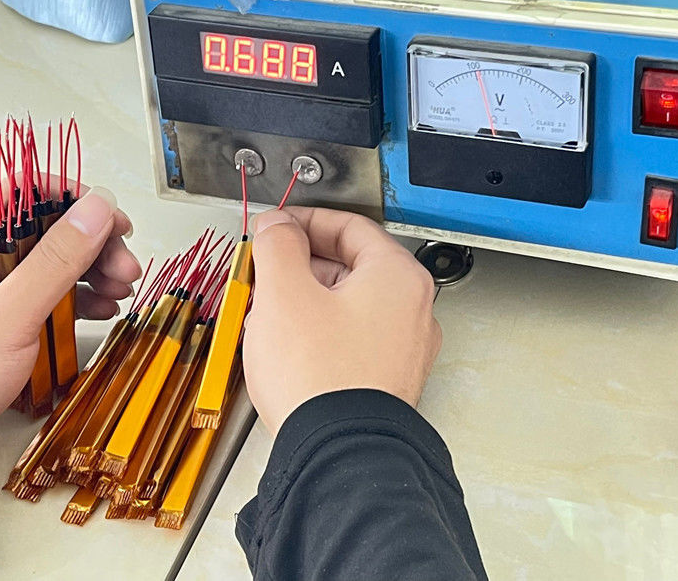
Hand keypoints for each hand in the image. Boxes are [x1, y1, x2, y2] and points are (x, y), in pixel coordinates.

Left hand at [0, 185, 141, 467]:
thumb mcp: (10, 316)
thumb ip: (56, 260)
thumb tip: (96, 210)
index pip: (27, 193)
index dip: (75, 200)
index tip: (112, 220)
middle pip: (50, 228)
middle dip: (95, 244)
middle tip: (126, 266)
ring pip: (55, 261)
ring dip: (94, 271)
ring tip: (121, 290)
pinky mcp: (6, 316)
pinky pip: (51, 292)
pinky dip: (82, 297)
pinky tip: (103, 308)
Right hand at [244, 207, 440, 434]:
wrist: (336, 457)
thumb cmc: (320, 379)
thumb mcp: (284, 293)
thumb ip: (278, 245)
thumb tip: (276, 226)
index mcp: (397, 277)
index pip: (349, 225)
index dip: (304, 221)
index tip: (276, 227)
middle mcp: (411, 309)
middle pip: (349, 264)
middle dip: (299, 263)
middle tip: (266, 268)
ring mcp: (402, 347)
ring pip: (347, 302)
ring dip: (305, 297)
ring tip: (267, 310)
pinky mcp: (385, 378)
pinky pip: (350, 336)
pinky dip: (318, 329)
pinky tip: (287, 343)